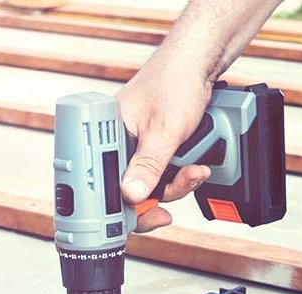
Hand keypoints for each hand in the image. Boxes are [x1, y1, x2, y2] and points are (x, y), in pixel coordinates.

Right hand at [117, 62, 213, 232]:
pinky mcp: (156, 149)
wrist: (197, 68)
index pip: (104, 182)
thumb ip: (148, 166)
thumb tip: (130, 195)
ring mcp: (138, 147)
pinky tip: (197, 167)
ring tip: (196, 170)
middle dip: (162, 194)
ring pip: (154, 185)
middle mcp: (119, 142)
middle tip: (182, 186)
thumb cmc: (174, 85)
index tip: (146, 216)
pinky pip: (166, 175)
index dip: (123, 206)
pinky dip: (183, 176)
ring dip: (179, 184)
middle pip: (132, 189)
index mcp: (106, 133)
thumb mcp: (163, 132)